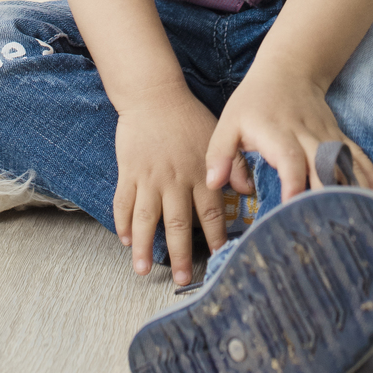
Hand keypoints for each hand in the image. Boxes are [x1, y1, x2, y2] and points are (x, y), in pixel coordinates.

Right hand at [113, 83, 252, 285]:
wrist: (154, 94)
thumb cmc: (187, 116)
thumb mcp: (217, 136)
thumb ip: (235, 164)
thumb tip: (249, 191)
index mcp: (200, 172)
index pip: (211, 212)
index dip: (215, 237)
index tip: (218, 258)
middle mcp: (175, 179)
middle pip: (178, 224)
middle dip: (180, 255)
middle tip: (182, 278)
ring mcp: (149, 177)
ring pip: (146, 219)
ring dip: (144, 246)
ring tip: (142, 270)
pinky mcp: (129, 171)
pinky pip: (124, 202)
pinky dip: (123, 222)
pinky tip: (125, 240)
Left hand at [205, 59, 372, 201]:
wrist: (289, 68)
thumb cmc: (255, 101)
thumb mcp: (229, 122)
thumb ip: (220, 153)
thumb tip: (214, 183)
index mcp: (277, 133)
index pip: (289, 159)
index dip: (293, 182)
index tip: (292, 205)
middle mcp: (306, 135)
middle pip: (321, 165)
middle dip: (325, 195)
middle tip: (327, 225)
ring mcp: (326, 135)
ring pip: (343, 161)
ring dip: (351, 187)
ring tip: (359, 216)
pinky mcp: (338, 136)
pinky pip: (356, 154)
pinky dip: (367, 172)